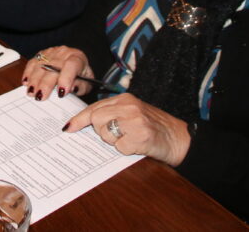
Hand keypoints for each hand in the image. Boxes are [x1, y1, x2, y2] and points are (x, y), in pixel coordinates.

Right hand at [21, 46, 93, 99]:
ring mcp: (52, 52)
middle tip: (40, 97)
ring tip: (31, 92)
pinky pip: (33, 62)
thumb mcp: (87, 83)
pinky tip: (26, 82)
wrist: (76, 62)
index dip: (66, 79)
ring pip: (40, 64)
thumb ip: (81, 86)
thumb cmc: (81, 75)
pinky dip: (28, 72)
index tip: (61, 93)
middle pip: (53, 66)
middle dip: (45, 83)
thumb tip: (71, 88)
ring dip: (34, 80)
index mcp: (78, 58)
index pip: (71, 65)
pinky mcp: (42, 53)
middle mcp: (64, 53)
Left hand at [64, 93, 190, 165]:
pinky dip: (126, 150)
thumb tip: (86, 122)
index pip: (95, 107)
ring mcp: (135, 120)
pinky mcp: (140, 136)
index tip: (68, 128)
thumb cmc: (154, 127)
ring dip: (114, 141)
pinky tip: (138, 145)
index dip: (79, 119)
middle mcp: (129, 106)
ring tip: (130, 138)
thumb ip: (113, 113)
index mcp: (125, 99)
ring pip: (105, 133)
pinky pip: (120, 147)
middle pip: (96, 120)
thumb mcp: (133, 113)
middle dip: (102, 132)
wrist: (180, 138)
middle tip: (118, 134)